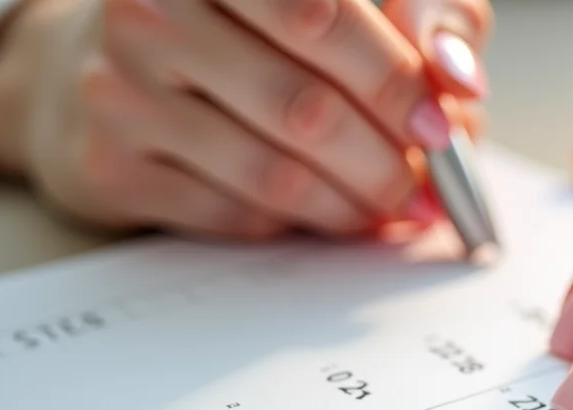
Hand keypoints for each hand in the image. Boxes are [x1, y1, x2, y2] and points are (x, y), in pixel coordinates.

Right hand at [0, 0, 490, 238]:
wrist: (114, 62)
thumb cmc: (256, 23)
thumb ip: (424, 13)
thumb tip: (460, 78)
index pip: (325, 15)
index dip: (397, 80)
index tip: (444, 126)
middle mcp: (153, 9)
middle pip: (305, 108)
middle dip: (387, 162)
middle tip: (431, 187)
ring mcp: (120, 89)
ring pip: (274, 174)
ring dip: (354, 206)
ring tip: (394, 207)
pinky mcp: (112, 165)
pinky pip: (236, 215)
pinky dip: (302, 224)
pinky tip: (329, 212)